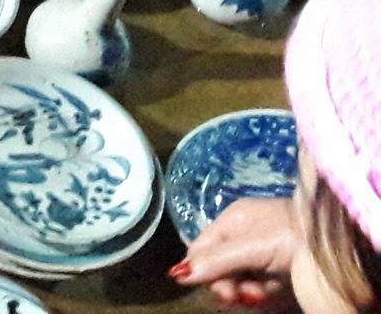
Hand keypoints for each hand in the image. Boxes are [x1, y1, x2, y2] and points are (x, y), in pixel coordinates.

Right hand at [174, 198, 301, 308]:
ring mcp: (262, 249)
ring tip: (263, 296)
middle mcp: (244, 232)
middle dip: (229, 284)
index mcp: (233, 219)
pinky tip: (272, 294)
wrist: (341, 240)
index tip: (221, 292)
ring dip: (247, 291)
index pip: (200, 248)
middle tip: (246, 297)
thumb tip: (176, 275)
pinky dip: (263, 292)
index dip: (202, 271)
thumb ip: (216, 260)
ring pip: (238, 278)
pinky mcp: (279, 265)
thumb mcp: (252, 248)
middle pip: (218, 265)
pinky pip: (258, 283)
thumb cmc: (294, 236)